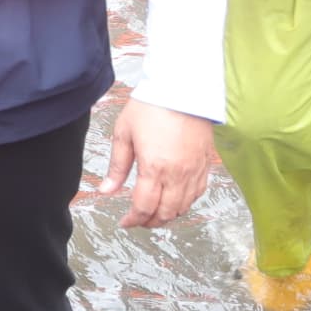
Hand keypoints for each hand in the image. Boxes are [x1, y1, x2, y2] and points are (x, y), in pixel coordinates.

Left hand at [100, 93, 217, 227]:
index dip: (133, 220)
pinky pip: (198, 193)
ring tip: (155, 213)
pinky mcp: (205, 163)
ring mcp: (194, 170)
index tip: (125, 222)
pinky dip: (186, 203)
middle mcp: (177, 174)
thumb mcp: (124, 134)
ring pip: (183, 207)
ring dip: (168, 215)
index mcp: (154, 168)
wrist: (183, 88)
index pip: (144, 207)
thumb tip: (106, 190)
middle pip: (166, 213)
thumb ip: (117, 166)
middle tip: (139, 220)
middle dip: (150, 222)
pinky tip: (176, 199)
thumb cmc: (152, 106)